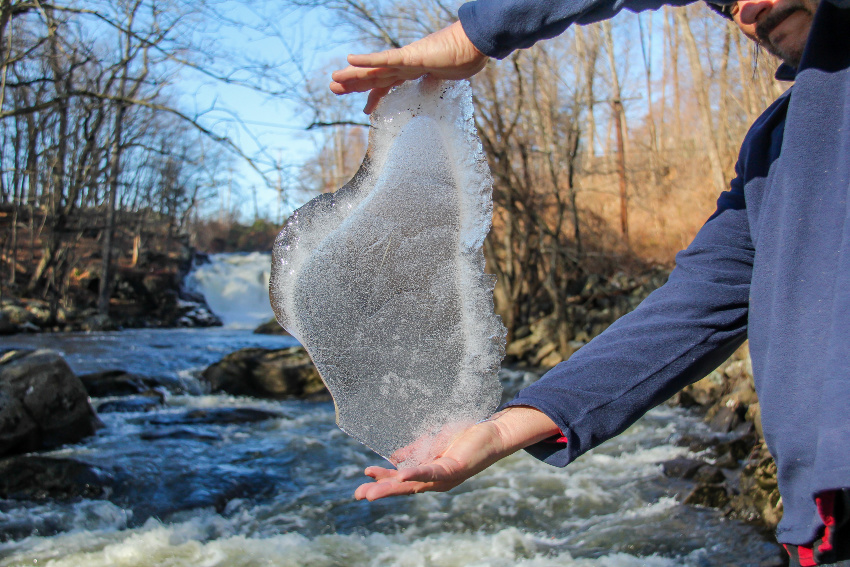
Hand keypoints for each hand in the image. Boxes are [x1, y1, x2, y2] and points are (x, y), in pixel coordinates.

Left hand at [330, 21, 488, 113]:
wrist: (476, 44)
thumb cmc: (467, 57)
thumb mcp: (447, 77)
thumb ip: (435, 82)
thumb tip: (432, 87)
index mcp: (414, 70)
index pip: (389, 84)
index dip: (375, 96)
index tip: (365, 109)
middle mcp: (406, 64)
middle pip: (375, 76)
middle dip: (355, 84)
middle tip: (335, 89)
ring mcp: (407, 59)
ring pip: (374, 68)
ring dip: (353, 74)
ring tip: (334, 79)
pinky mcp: (411, 56)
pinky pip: (385, 58)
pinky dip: (367, 60)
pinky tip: (350, 60)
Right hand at [353, 406, 559, 500]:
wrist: (492, 433)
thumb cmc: (464, 437)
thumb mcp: (432, 443)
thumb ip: (414, 452)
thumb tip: (393, 458)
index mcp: (429, 474)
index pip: (401, 479)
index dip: (382, 478)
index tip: (364, 475)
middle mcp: (435, 480)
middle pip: (403, 487)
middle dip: (380, 490)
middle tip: (359, 495)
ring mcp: (443, 477)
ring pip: (413, 484)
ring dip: (392, 486)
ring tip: (372, 491)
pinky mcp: (453, 469)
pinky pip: (431, 472)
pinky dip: (416, 473)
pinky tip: (402, 474)